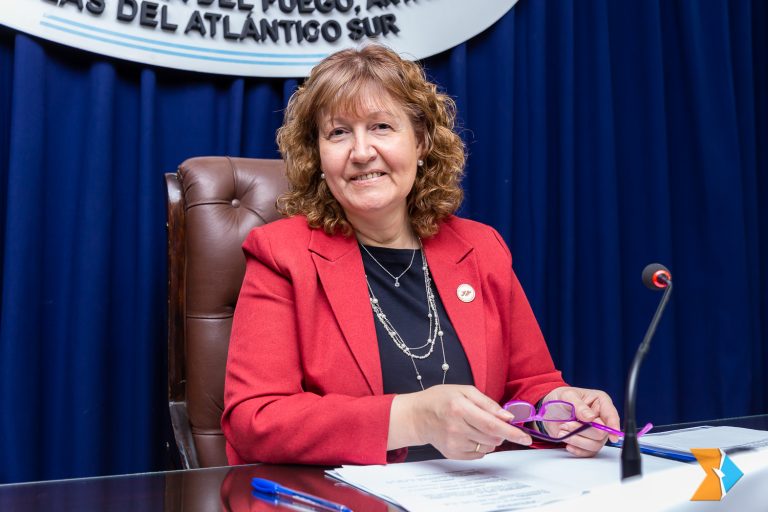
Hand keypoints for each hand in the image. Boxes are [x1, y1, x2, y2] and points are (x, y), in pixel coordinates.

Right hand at [389, 385, 531, 458]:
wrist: (417, 416)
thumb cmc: (440, 399)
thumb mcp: (464, 391)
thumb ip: (487, 403)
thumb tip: (507, 417)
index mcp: (460, 409)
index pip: (492, 425)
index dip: (512, 433)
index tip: (526, 438)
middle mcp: (457, 428)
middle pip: (492, 438)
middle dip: (500, 432)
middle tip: (491, 421)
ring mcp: (454, 443)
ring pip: (487, 448)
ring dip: (490, 439)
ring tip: (475, 426)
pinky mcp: (453, 454)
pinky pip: (478, 454)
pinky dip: (480, 445)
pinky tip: (468, 434)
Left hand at [540, 386, 620, 456]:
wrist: (548, 411)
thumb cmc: (560, 399)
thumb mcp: (567, 396)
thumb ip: (579, 406)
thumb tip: (591, 417)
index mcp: (600, 402)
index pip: (611, 415)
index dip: (613, 425)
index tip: (612, 435)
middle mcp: (601, 419)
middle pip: (602, 434)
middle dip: (582, 430)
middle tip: (566, 424)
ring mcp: (596, 432)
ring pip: (594, 444)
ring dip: (576, 439)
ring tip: (562, 429)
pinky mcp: (588, 442)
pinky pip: (588, 452)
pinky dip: (576, 449)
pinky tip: (567, 441)